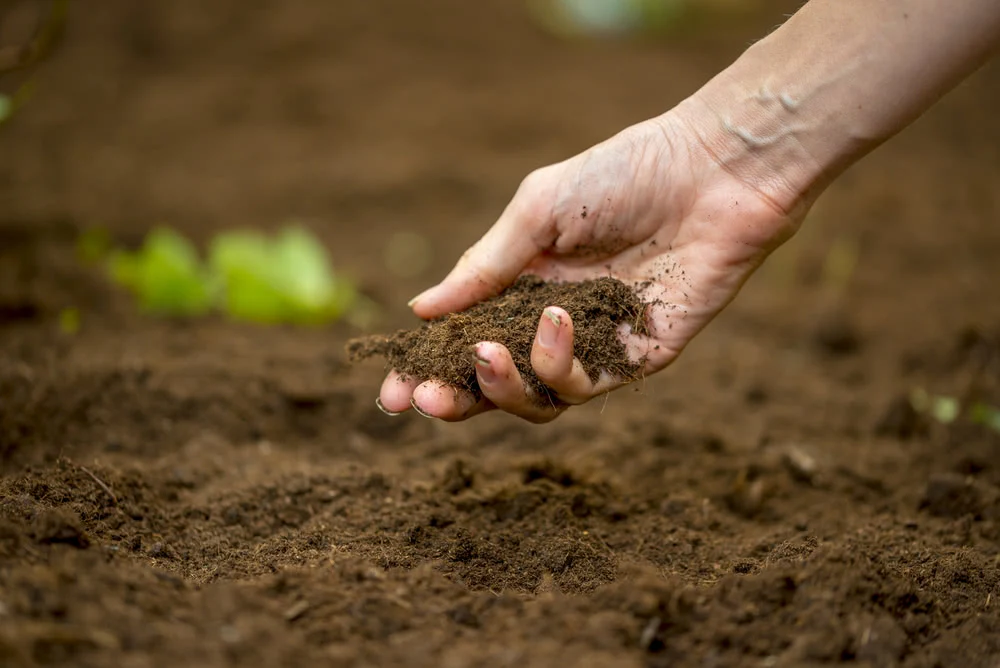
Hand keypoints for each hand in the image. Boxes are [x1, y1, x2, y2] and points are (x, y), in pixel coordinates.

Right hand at [378, 110, 805, 421]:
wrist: (711, 172)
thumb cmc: (624, 175)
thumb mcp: (537, 211)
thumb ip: (483, 266)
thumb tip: (420, 310)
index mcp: (521, 285)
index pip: (464, 339)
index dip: (427, 368)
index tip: (392, 389)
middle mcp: (552, 323)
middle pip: (493, 384)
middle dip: (455, 399)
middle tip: (426, 400)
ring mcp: (594, 345)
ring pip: (535, 399)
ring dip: (502, 386)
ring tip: (488, 350)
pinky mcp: (636, 359)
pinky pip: (585, 386)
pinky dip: (557, 363)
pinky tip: (555, 320)